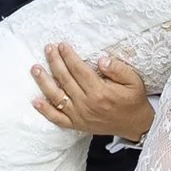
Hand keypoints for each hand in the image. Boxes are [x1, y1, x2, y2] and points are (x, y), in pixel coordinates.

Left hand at [29, 42, 156, 142]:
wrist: (135, 125)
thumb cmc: (133, 99)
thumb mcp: (134, 80)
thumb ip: (118, 69)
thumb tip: (101, 60)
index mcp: (100, 92)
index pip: (79, 70)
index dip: (68, 56)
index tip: (61, 45)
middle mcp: (87, 104)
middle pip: (65, 80)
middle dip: (55, 62)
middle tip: (48, 48)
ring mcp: (80, 116)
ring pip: (57, 97)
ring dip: (44, 82)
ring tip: (35, 68)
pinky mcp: (77, 125)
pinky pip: (57, 119)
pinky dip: (45, 111)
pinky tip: (35, 101)